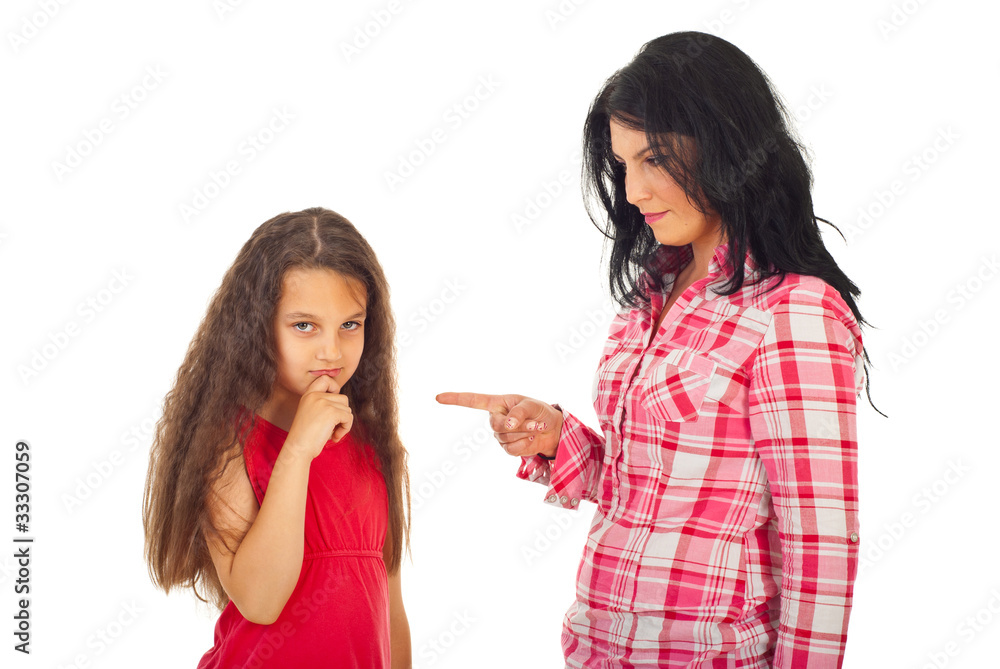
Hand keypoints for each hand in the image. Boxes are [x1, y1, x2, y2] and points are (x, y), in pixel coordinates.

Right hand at [284, 375, 352, 459]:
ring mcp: (323, 402)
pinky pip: (348, 418)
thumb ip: (323, 404)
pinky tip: (335, 437)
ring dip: (344, 423)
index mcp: (308, 395)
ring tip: (333, 433)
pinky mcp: (331, 412)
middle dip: (342, 414)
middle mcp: (315, 396)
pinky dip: (345, 429)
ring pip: (347, 409)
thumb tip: (344, 404)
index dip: (335, 388)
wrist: (298, 448)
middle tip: (333, 428)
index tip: (334, 404)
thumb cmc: (305, 437)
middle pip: (343, 398)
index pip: (325, 379)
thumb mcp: (311, 414)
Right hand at [435, 392, 562, 458]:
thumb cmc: (540, 411)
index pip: (472, 401)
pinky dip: (525, 445)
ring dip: (525, 433)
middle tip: (534, 422)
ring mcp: (500, 435)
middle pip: (495, 425)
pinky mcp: (507, 448)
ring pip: (506, 438)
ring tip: (535, 427)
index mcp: (497, 403)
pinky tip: (531, 439)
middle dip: (518, 424)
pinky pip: (511, 450)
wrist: (552, 430)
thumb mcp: (533, 405)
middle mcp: (495, 418)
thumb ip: (519, 412)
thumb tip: (506, 424)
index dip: (455, 399)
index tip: (438, 397)